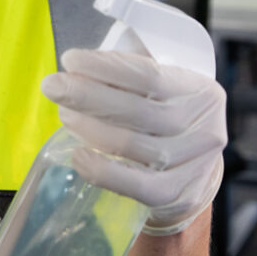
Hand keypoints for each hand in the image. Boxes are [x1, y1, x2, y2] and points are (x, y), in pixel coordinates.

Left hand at [41, 48, 226, 235]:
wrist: (194, 176)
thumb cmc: (166, 123)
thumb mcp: (164, 93)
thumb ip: (132, 77)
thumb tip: (80, 66)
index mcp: (200, 91)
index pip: (148, 75)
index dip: (105, 67)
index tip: (70, 60)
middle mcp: (204, 127)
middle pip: (137, 110)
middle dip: (87, 95)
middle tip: (52, 85)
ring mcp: (194, 165)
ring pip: (131, 145)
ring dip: (89, 128)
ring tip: (65, 115)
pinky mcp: (179, 195)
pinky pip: (135, 185)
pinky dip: (101, 170)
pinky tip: (78, 156)